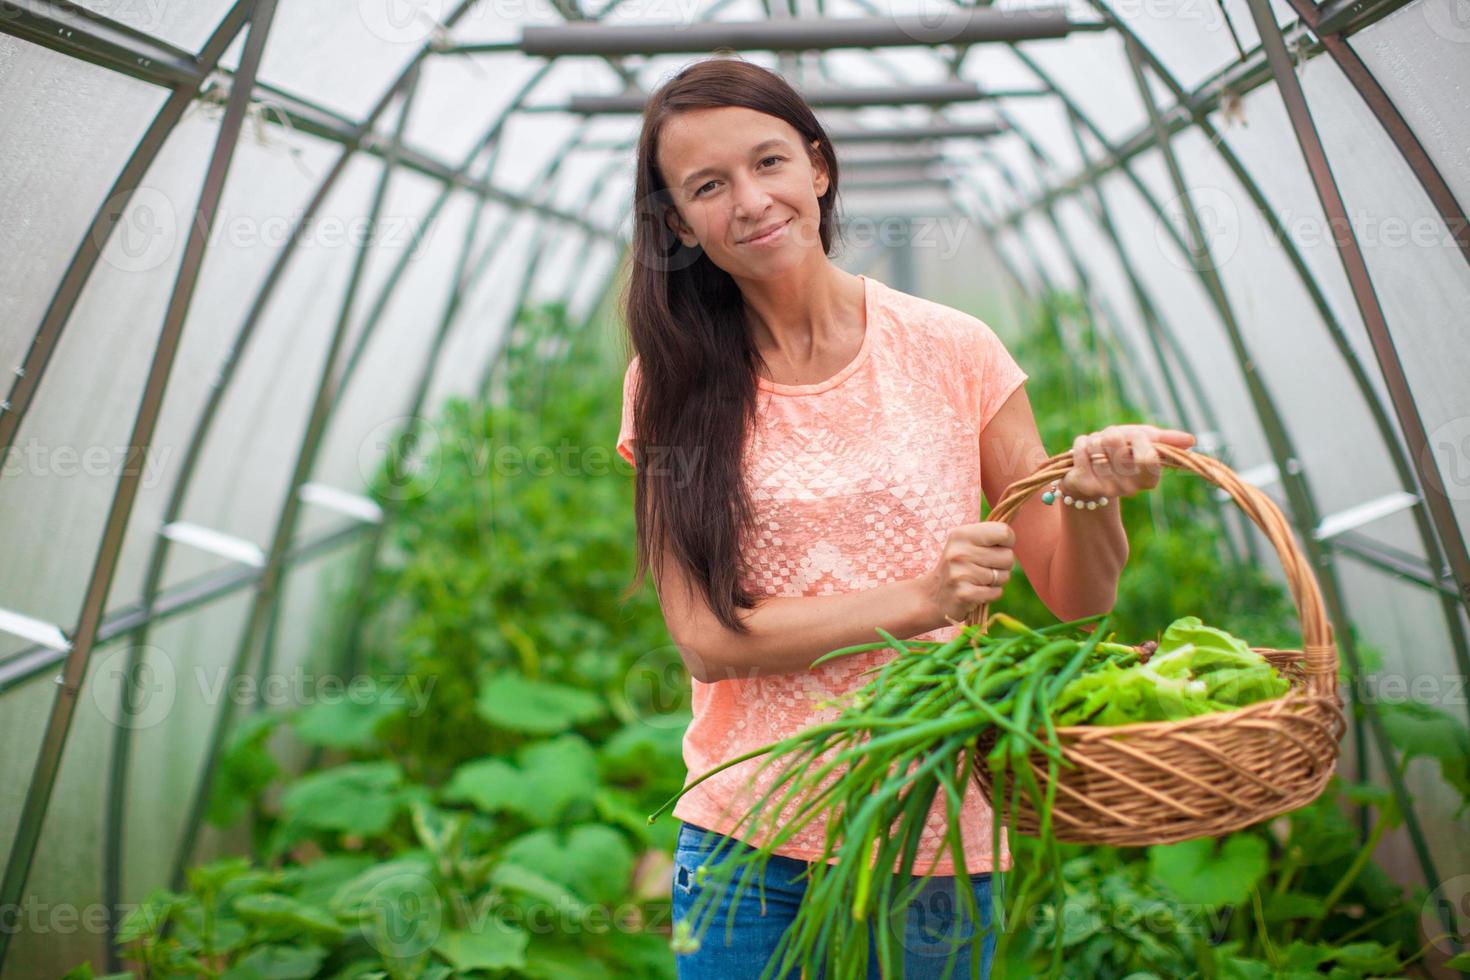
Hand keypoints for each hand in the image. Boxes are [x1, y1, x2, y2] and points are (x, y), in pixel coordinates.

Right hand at [918, 522, 1015, 624]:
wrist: (933, 597)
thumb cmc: (959, 566)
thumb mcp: (967, 544)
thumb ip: (990, 535)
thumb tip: (1013, 525)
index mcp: (962, 534)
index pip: (1004, 532)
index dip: (1007, 542)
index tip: (995, 548)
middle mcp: (959, 552)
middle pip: (1008, 556)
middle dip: (1002, 565)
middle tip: (984, 568)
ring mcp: (960, 573)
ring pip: (1003, 576)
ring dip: (996, 581)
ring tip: (978, 580)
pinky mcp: (964, 594)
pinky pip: (996, 592)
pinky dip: (991, 594)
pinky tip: (977, 592)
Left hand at [1063, 425, 1195, 499]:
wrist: (1089, 472)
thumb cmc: (1120, 453)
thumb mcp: (1144, 441)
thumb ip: (1166, 440)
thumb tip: (1192, 440)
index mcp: (1149, 479)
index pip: (1148, 456)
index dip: (1139, 439)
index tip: (1135, 438)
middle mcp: (1129, 488)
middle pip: (1116, 442)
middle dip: (1111, 434)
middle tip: (1111, 443)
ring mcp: (1106, 489)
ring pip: (1096, 445)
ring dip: (1095, 440)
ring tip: (1097, 450)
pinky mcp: (1084, 485)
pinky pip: (1080, 449)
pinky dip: (1081, 444)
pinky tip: (1084, 453)